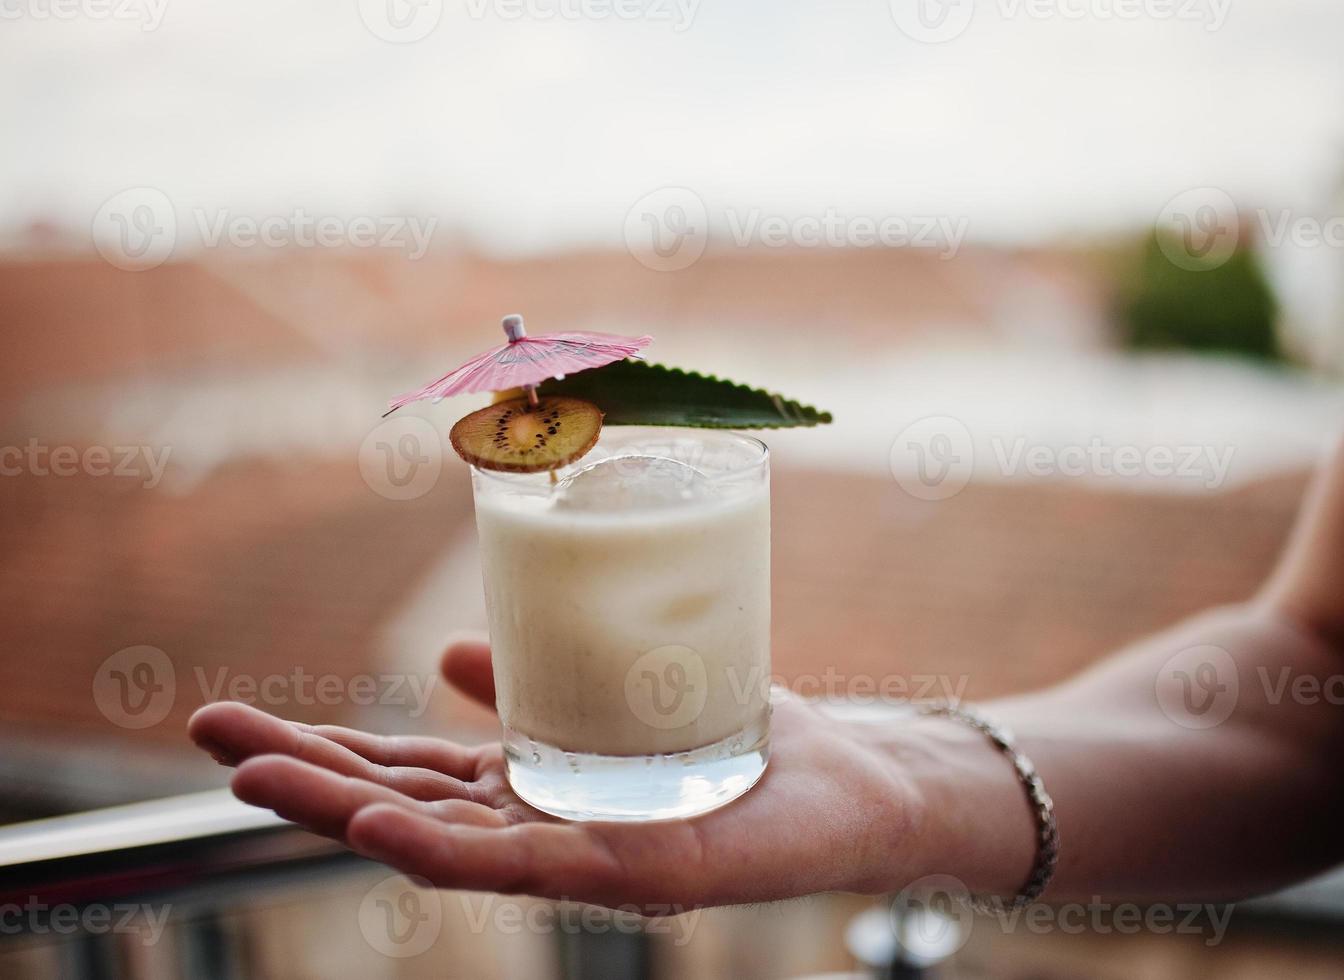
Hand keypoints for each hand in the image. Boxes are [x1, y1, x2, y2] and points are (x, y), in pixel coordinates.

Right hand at [187, 641, 995, 909]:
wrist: (854, 782)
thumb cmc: (740, 740)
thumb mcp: (618, 693)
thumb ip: (532, 684)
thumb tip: (445, 654)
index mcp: (533, 784)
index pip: (407, 767)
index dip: (321, 748)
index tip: (234, 721)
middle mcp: (543, 824)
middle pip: (404, 802)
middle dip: (305, 774)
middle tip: (209, 735)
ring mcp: (584, 852)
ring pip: (444, 837)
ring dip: (348, 809)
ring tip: (261, 778)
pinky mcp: (636, 867)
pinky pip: (529, 862)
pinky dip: (449, 846)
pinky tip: (388, 824)